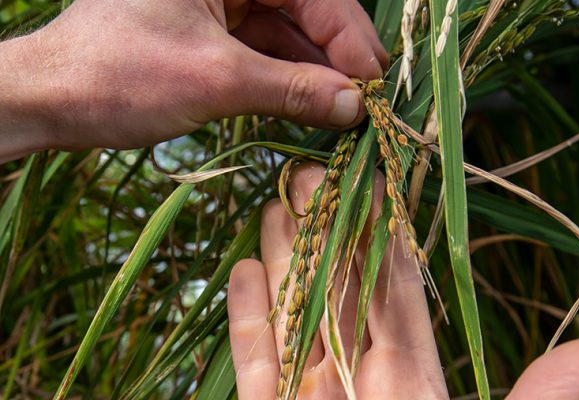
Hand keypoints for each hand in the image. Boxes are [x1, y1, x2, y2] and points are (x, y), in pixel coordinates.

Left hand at [0, 0, 386, 161]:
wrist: (52, 100)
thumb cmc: (119, 75)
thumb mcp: (214, 80)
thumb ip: (290, 89)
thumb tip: (354, 105)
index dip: (348, 36)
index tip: (372, 85)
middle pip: (302, 10)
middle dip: (334, 57)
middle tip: (364, 101)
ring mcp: (216, 7)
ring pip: (284, 35)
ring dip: (313, 74)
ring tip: (342, 111)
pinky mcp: (208, 38)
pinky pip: (261, 55)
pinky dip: (284, 82)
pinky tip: (308, 106)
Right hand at [227, 162, 578, 398]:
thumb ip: (544, 396)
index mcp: (410, 379)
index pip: (390, 289)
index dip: (376, 234)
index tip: (367, 183)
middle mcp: (357, 379)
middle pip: (334, 288)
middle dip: (320, 229)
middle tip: (307, 172)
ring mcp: (306, 397)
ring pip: (291, 313)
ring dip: (281, 259)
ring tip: (273, 205)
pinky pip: (253, 363)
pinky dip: (247, 319)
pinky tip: (242, 271)